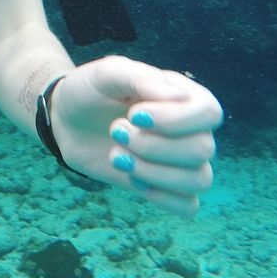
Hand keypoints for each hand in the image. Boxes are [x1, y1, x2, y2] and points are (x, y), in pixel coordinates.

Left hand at [51, 56, 222, 217]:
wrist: (67, 120)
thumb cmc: (91, 91)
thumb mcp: (109, 72)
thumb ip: (142, 77)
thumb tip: (182, 97)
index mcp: (185, 96)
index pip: (209, 113)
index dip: (175, 120)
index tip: (134, 115)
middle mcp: (191, 129)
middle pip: (203, 149)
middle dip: (153, 146)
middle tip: (116, 131)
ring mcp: (180, 160)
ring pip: (200, 179)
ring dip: (154, 171)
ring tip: (118, 156)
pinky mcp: (165, 186)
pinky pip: (188, 205)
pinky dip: (162, 196)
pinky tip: (132, 179)